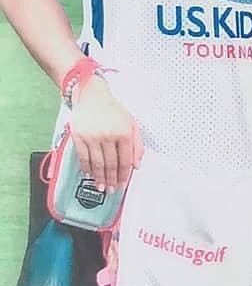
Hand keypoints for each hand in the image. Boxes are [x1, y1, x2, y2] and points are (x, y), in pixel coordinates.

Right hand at [70, 76, 143, 191]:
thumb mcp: (131, 123)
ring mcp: (92, 137)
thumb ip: (137, 144)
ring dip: (100, 178)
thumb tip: (137, 164)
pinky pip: (83, 157)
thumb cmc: (113, 109)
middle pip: (111, 164)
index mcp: (123, 132)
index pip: (125, 160)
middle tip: (113, 190)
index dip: (124, 175)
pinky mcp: (79, 137)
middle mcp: (108, 135)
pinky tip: (89, 175)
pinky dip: (86, 168)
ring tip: (102, 187)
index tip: (123, 183)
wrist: (91, 95)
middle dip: (112, 180)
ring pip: (97, 164)